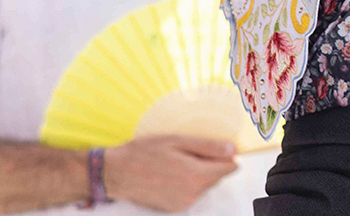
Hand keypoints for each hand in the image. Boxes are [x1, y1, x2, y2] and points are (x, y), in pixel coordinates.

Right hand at [104, 136, 236, 211]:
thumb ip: (209, 147)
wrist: (116, 173)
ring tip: (175, 162)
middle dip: (210, 163)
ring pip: (205, 185)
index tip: (212, 147)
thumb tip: (233, 149)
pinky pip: (191, 193)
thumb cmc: (145, 152)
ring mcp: (183, 203)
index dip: (224, 155)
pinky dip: (186, 183)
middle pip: (218, 176)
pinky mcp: (173, 207)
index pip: (230, 167)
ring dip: (198, 173)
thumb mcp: (178, 141)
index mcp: (198, 175)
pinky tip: (169, 174)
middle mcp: (194, 193)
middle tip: (187, 152)